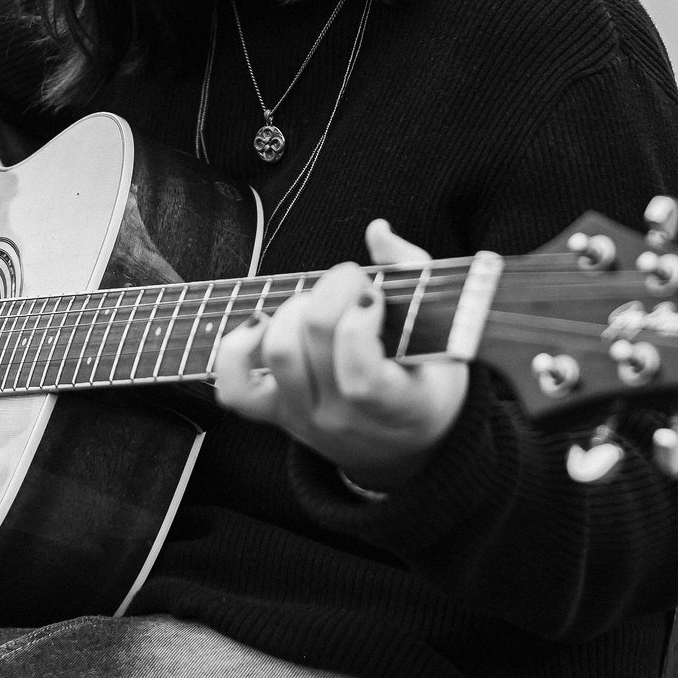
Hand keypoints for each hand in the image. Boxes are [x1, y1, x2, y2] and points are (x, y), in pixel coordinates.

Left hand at [209, 219, 469, 491]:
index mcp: (398, 405)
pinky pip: (235, 388)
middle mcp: (345, 418)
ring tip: (317, 301)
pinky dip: (237, 347)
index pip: (361, 373)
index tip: (372, 295)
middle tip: (351, 281)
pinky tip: (262, 321)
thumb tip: (377, 230)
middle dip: (330, 291)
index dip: (358, 323)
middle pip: (313, 342)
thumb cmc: (428, 380)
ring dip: (293, 309)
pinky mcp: (276, 415)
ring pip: (278, 353)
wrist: (408, 447)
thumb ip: (413, 275)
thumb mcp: (442, 336)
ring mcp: (305, 418)